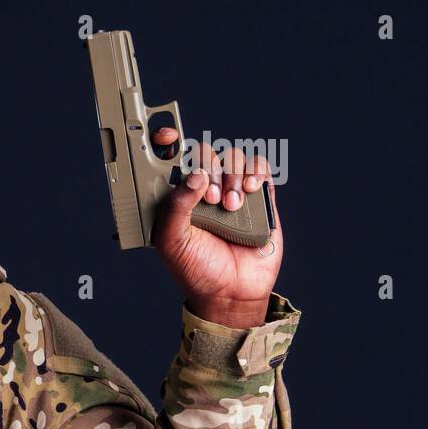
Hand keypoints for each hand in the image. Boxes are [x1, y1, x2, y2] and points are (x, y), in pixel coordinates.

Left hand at [151, 128, 283, 328]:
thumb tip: (196, 176)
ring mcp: (232, 189)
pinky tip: (250, 191)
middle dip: (208, 168)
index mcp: (177, 195)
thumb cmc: (195, 268)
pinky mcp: (258, 196)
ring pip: (234, 157)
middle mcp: (204, 188)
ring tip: (230, 206)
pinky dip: (256, 171)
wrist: (231, 291)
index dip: (167, 142)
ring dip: (232, 176)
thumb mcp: (171, 240)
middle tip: (211, 199)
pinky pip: (260, 166)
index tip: (167, 137)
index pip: (170, 158)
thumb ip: (176, 206)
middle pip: (206, 152)